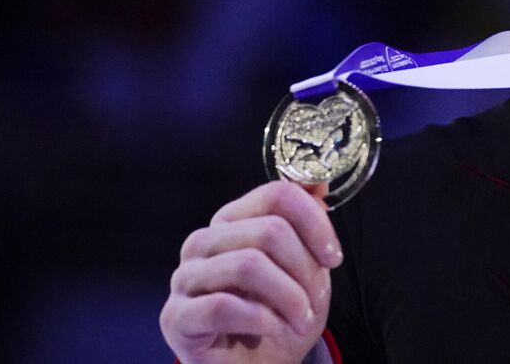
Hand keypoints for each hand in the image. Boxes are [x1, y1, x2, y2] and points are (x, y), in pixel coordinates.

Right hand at [161, 181, 342, 363]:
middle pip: (268, 230)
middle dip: (305, 268)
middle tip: (316, 299)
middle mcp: (203, 242)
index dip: (315, 223)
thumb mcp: (306, 267)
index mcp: (232, 221)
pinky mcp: (175, 318)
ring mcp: (184, 279)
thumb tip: (318, 180)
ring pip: (247, 265)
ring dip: (289, 296)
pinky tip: (273, 329)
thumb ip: (306, 222)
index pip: (277, 195)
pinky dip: (261, 319)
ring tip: (302, 318)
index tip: (334, 257)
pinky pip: (222, 306)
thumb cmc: (281, 316)